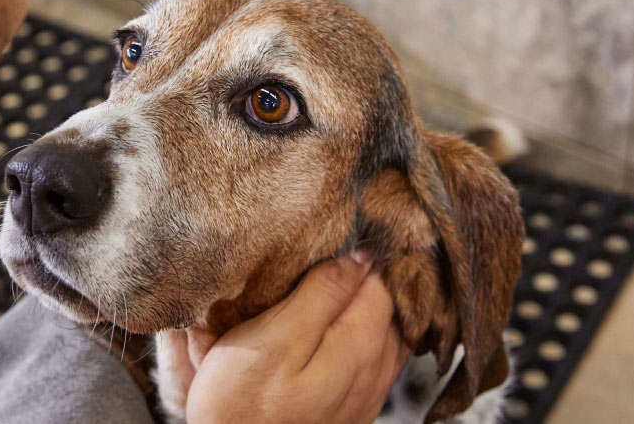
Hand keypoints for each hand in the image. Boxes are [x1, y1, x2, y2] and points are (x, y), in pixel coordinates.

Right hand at [186, 253, 409, 423]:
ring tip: (340, 278)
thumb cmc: (242, 405)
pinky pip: (375, 356)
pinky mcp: (352, 406)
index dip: (365, 249)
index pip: (383, 278)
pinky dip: (364, 330)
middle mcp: (375, 369)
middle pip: (391, 304)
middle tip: (342, 244)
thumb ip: (320, 295)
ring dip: (369, 301)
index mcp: (360, 344)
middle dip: (371, 273)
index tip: (343, 228)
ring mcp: (367, 392)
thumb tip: (358, 256)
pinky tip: (339, 322)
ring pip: (387, 330)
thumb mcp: (274, 339)